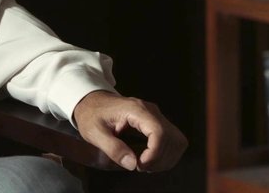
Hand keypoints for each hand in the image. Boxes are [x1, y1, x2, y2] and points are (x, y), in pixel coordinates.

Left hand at [72, 90, 186, 172]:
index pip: (159, 132)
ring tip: (145, 164)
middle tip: (140, 166)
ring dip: (165, 158)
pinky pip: (173, 140)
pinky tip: (149, 159)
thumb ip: (112, 148)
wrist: (92, 101)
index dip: (154, 153)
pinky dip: (166, 154)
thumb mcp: (94, 132)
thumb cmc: (92, 114)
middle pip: (172, 138)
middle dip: (160, 159)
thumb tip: (132, 164)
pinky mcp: (157, 122)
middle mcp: (151, 111)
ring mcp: (156, 116)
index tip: (140, 165)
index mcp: (135, 110)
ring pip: (177, 140)